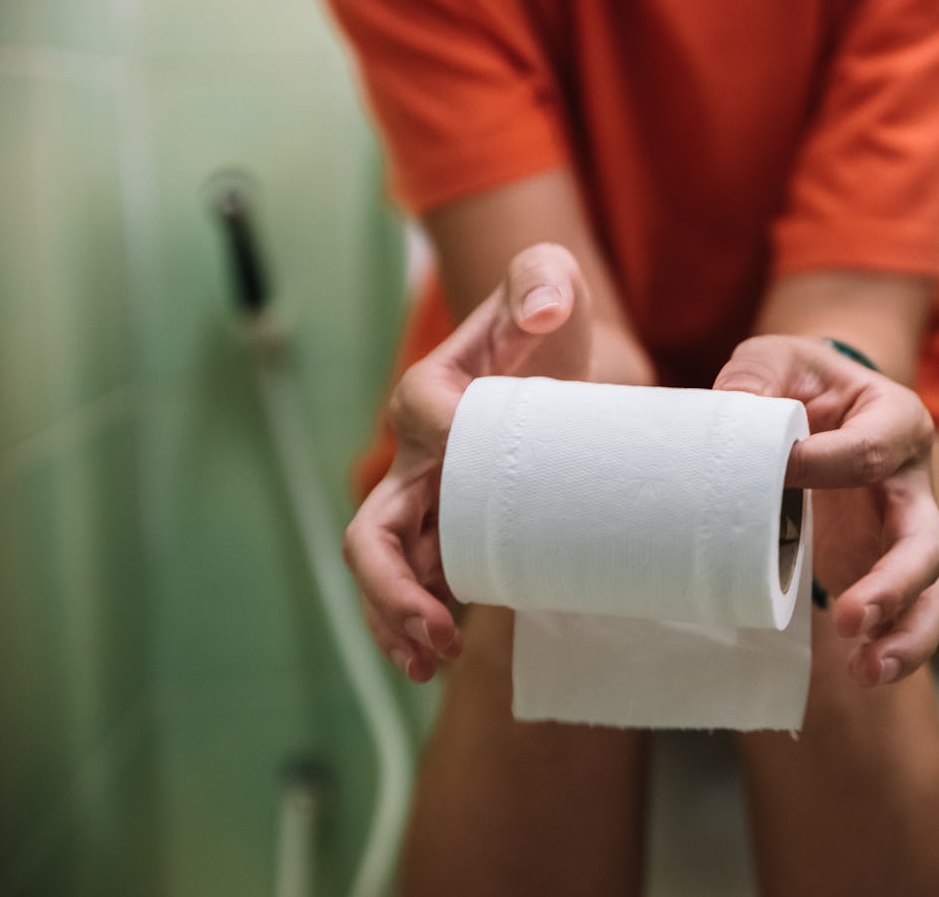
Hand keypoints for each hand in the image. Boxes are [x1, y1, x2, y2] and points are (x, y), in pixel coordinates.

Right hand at [344, 243, 647, 680]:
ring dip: (396, 620)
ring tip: (429, 661)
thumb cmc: (548, 320)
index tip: (502, 481)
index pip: (424, 419)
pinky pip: (419, 582)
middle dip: (391, 587)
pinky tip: (437, 659)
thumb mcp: (551, 283)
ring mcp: (430, 499)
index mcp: (430, 393)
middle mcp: (416, 454)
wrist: (564, 362)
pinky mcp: (455, 528)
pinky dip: (417, 622)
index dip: (451, 448)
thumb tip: (542, 311)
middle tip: (436, 632)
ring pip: (385, 568)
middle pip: (373, 529)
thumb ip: (542, 278)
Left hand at [714, 335, 938, 686]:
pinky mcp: (884, 569)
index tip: (778, 472)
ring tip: (866, 669)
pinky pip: (910, 616)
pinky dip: (894, 648)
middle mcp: (913, 483)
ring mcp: (904, 533)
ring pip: (931, 589)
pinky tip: (863, 673)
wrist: (813, 409)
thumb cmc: (795, 385)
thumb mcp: (773, 362)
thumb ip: (753, 378)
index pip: (873, 449)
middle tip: (848, 616)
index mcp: (895, 419)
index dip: (825, 465)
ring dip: (904, 632)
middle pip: (924, 538)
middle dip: (892, 583)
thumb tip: (730, 413)